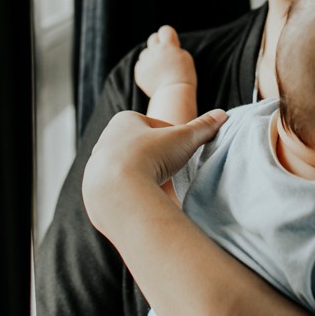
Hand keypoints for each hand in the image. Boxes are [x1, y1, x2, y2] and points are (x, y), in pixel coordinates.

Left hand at [82, 109, 226, 238]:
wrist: (119, 193)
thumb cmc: (150, 158)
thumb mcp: (184, 139)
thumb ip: (203, 126)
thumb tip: (223, 114)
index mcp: (123, 120)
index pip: (153, 126)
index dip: (171, 138)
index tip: (180, 151)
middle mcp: (105, 140)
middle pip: (137, 147)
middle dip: (153, 157)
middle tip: (170, 170)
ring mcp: (96, 165)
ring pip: (124, 168)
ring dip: (140, 175)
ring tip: (157, 188)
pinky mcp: (92, 189)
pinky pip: (115, 190)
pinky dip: (129, 194)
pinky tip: (142, 201)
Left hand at [134, 25, 196, 97]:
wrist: (174, 94)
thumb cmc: (183, 75)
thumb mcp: (184, 57)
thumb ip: (173, 47)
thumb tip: (164, 43)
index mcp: (168, 46)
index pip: (165, 30)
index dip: (168, 35)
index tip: (171, 42)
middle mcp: (155, 51)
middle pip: (153, 38)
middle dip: (158, 43)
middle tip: (164, 53)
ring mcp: (146, 62)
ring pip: (145, 52)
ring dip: (151, 57)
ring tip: (160, 68)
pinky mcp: (139, 72)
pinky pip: (141, 64)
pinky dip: (146, 68)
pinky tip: (154, 76)